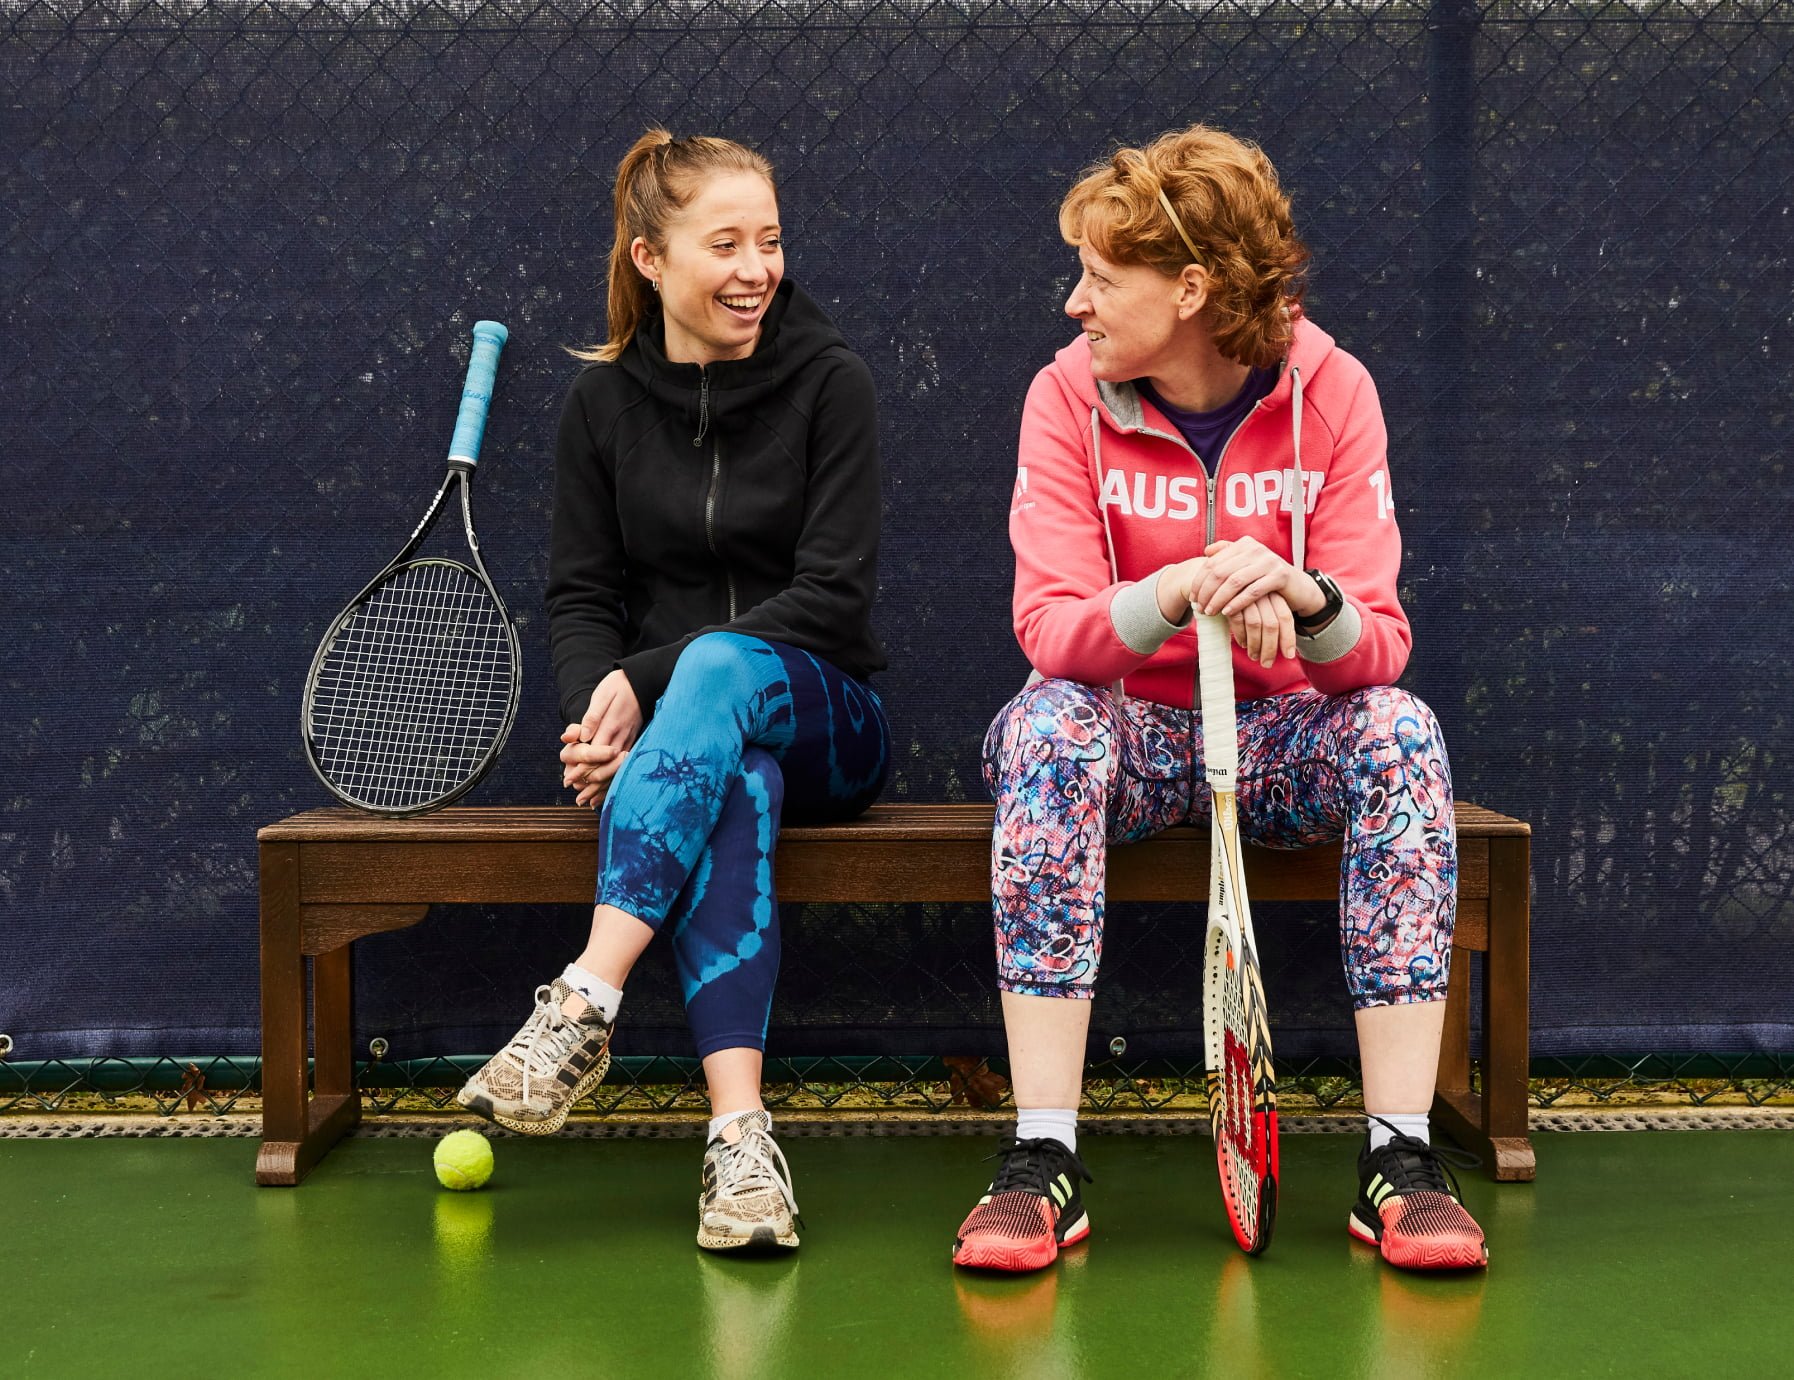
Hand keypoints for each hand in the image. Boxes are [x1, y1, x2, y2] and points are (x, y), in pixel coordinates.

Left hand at [560, 669, 641, 805]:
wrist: (644, 680)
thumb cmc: (619, 686)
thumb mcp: (602, 696)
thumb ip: (591, 717)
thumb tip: (580, 736)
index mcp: (610, 727)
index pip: (592, 754)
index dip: (580, 769)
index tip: (568, 781)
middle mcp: (621, 737)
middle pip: (604, 766)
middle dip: (590, 784)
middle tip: (577, 798)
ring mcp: (630, 740)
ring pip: (616, 769)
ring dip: (603, 786)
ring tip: (591, 802)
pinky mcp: (635, 740)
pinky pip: (625, 764)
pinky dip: (616, 778)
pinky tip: (610, 789)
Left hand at [1189, 537, 1325, 621]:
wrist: (1298, 587)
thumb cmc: (1266, 578)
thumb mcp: (1247, 564)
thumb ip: (1228, 554)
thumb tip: (1206, 551)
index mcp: (1244, 544)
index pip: (1213, 562)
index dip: (1200, 581)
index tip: (1192, 597)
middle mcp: (1256, 549)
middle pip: (1221, 572)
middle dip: (1206, 592)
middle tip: (1199, 607)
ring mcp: (1268, 561)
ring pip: (1234, 582)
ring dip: (1219, 599)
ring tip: (1210, 612)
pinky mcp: (1279, 576)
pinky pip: (1252, 591)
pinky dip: (1237, 603)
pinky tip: (1227, 613)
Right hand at [1228, 592, 1295, 667]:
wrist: (1217, 579)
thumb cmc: (1243, 597)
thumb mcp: (1261, 604)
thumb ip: (1270, 619)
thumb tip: (1283, 646)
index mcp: (1274, 594)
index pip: (1285, 617)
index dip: (1288, 638)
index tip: (1289, 656)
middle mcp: (1262, 593)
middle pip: (1272, 624)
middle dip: (1270, 648)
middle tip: (1266, 664)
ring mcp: (1246, 595)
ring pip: (1255, 624)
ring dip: (1255, 645)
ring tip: (1254, 657)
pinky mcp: (1230, 599)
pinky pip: (1238, 621)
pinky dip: (1241, 636)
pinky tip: (1242, 644)